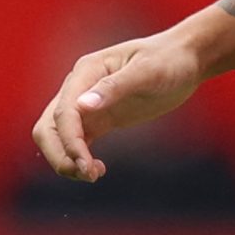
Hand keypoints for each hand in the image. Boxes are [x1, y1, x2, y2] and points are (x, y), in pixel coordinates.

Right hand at [29, 32, 203, 181]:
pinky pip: (78, 143)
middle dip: (60, 154)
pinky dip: (79, 159)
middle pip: (49, 127)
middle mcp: (80, 88)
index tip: (84, 163)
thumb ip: (115, 87)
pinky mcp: (99, 119)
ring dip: (67, 160)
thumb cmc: (169, 59)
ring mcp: (88, 105)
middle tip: (86, 174)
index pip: (63, 111)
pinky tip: (99, 170)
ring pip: (59, 138)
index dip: (68, 140)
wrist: (185, 60)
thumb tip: (83, 105)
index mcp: (87, 71)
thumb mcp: (148, 71)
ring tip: (93, 175)